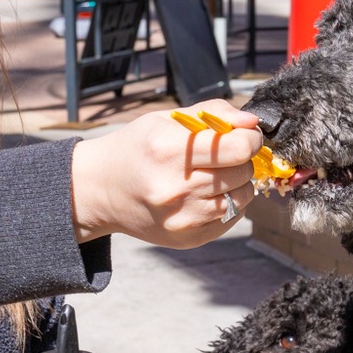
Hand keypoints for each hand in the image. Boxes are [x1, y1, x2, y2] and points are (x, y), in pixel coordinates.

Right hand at [70, 102, 263, 247]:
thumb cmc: (137, 149)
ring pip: (243, 197)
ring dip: (236, 183)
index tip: (244, 136)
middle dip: (241, 159)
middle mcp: (174, 188)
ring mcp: (182, 218)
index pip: (237, 148)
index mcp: (167, 151)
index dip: (249, 139)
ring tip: (212, 175)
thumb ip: (213, 113)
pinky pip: (232, 218)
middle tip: (224, 155)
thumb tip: (252, 123)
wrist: (101, 190)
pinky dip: (227, 203)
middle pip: (243, 172)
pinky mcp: (188, 239)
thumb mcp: (165, 119)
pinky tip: (204, 194)